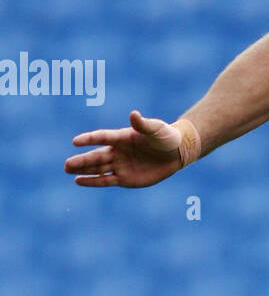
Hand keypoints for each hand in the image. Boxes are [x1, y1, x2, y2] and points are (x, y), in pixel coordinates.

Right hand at [65, 110, 184, 187]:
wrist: (175, 152)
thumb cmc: (165, 137)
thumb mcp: (155, 129)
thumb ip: (143, 124)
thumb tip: (133, 114)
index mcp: (122, 137)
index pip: (102, 137)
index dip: (89, 139)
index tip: (75, 141)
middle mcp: (117, 151)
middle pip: (96, 156)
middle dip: (81, 161)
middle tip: (66, 164)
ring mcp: (120, 165)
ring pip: (98, 168)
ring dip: (83, 170)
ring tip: (67, 170)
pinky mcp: (125, 178)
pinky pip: (106, 180)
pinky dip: (93, 181)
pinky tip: (78, 181)